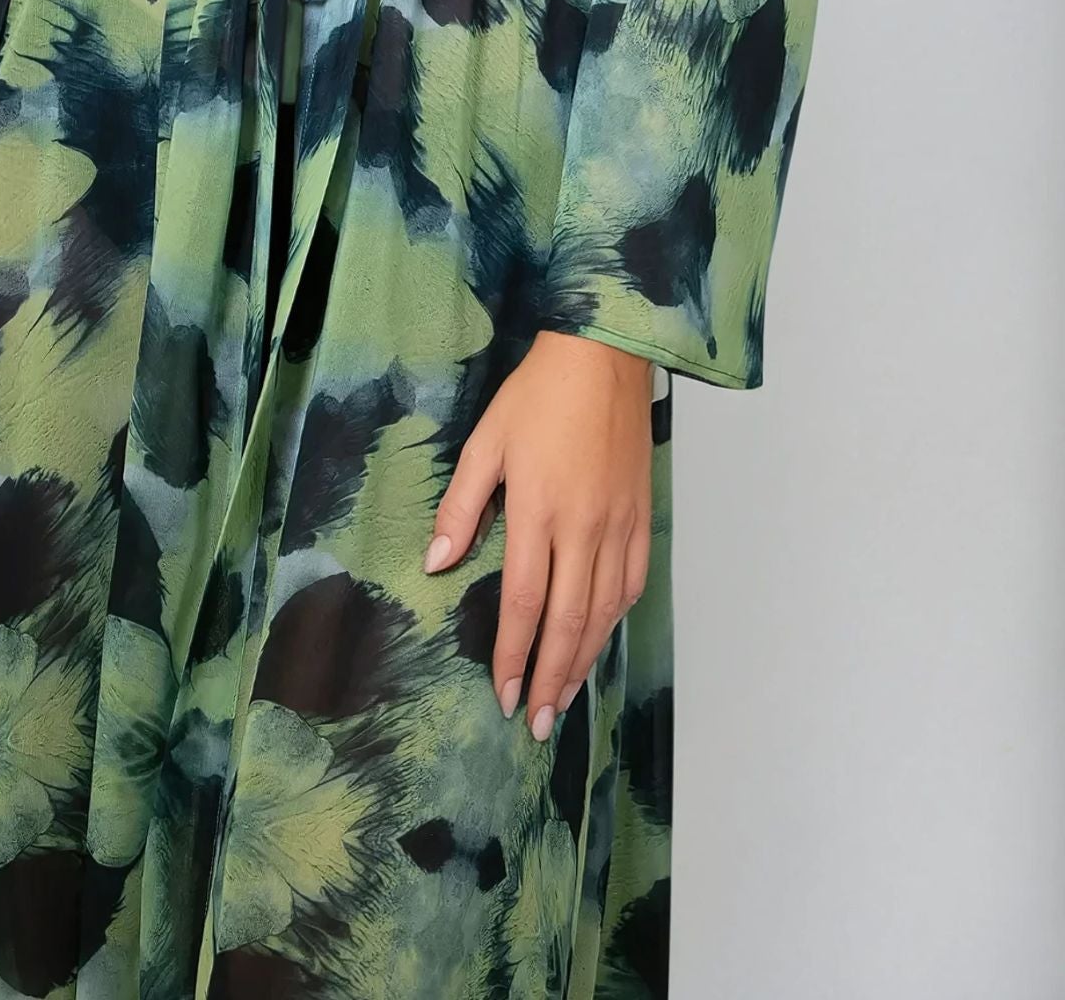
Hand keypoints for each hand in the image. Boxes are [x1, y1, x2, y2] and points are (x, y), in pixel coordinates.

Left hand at [421, 331, 653, 740]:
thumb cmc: (537, 395)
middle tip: (538, 722)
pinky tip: (599, 638)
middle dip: (552, 678)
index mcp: (540, 512)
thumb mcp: (486, 443)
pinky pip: (632, 584)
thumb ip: (462, 507)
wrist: (604, 356)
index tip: (504, 694)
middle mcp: (584, 529)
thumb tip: (437, 564)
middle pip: (569, 622)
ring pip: (604, 612)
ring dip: (584, 660)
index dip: (513, 655)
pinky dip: (614, 620)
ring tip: (565, 697)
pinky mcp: (640, 517)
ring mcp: (619, 526)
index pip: (525, 603)